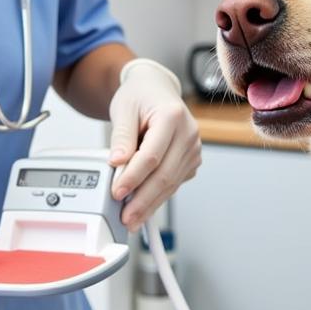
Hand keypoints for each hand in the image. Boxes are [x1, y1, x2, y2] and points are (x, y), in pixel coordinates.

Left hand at [108, 58, 200, 230]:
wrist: (156, 90)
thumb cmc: (140, 97)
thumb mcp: (123, 109)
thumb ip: (121, 137)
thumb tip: (118, 163)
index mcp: (172, 116)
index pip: (151, 156)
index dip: (133, 178)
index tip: (117, 192)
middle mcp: (188, 134)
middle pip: (164, 175)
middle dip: (143, 200)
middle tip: (126, 217)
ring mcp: (193, 149)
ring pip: (171, 184)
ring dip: (151, 205)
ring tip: (132, 219)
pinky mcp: (191, 161)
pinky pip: (174, 184)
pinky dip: (158, 198)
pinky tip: (144, 208)